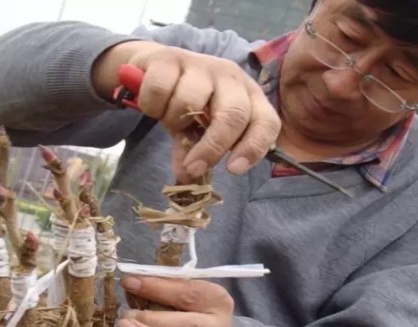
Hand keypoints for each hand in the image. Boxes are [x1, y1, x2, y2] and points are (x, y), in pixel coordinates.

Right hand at [94, 41, 280, 181]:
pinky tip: (152, 104)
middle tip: (194, 167)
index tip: (233, 169)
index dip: (254, 147)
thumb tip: (186, 179)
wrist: (154, 68)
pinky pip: (160, 90)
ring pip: (189, 103)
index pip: (266, 121)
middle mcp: (230, 77)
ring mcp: (201, 64)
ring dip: (172, 120)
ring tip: (168, 118)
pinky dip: (151, 105)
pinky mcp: (170, 57)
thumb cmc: (185, 102)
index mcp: (247, 96)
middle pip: (233, 114)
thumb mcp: (194, 131)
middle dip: (213, 146)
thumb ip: (193, 153)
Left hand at [117, 276, 233, 326]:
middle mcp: (217, 326)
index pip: (187, 293)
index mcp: (216, 299)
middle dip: (154, 321)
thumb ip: (163, 285)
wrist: (208, 324)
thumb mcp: (183, 286)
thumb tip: (132, 283)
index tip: (130, 282)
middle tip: (126, 315)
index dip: (157, 288)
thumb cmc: (190, 299)